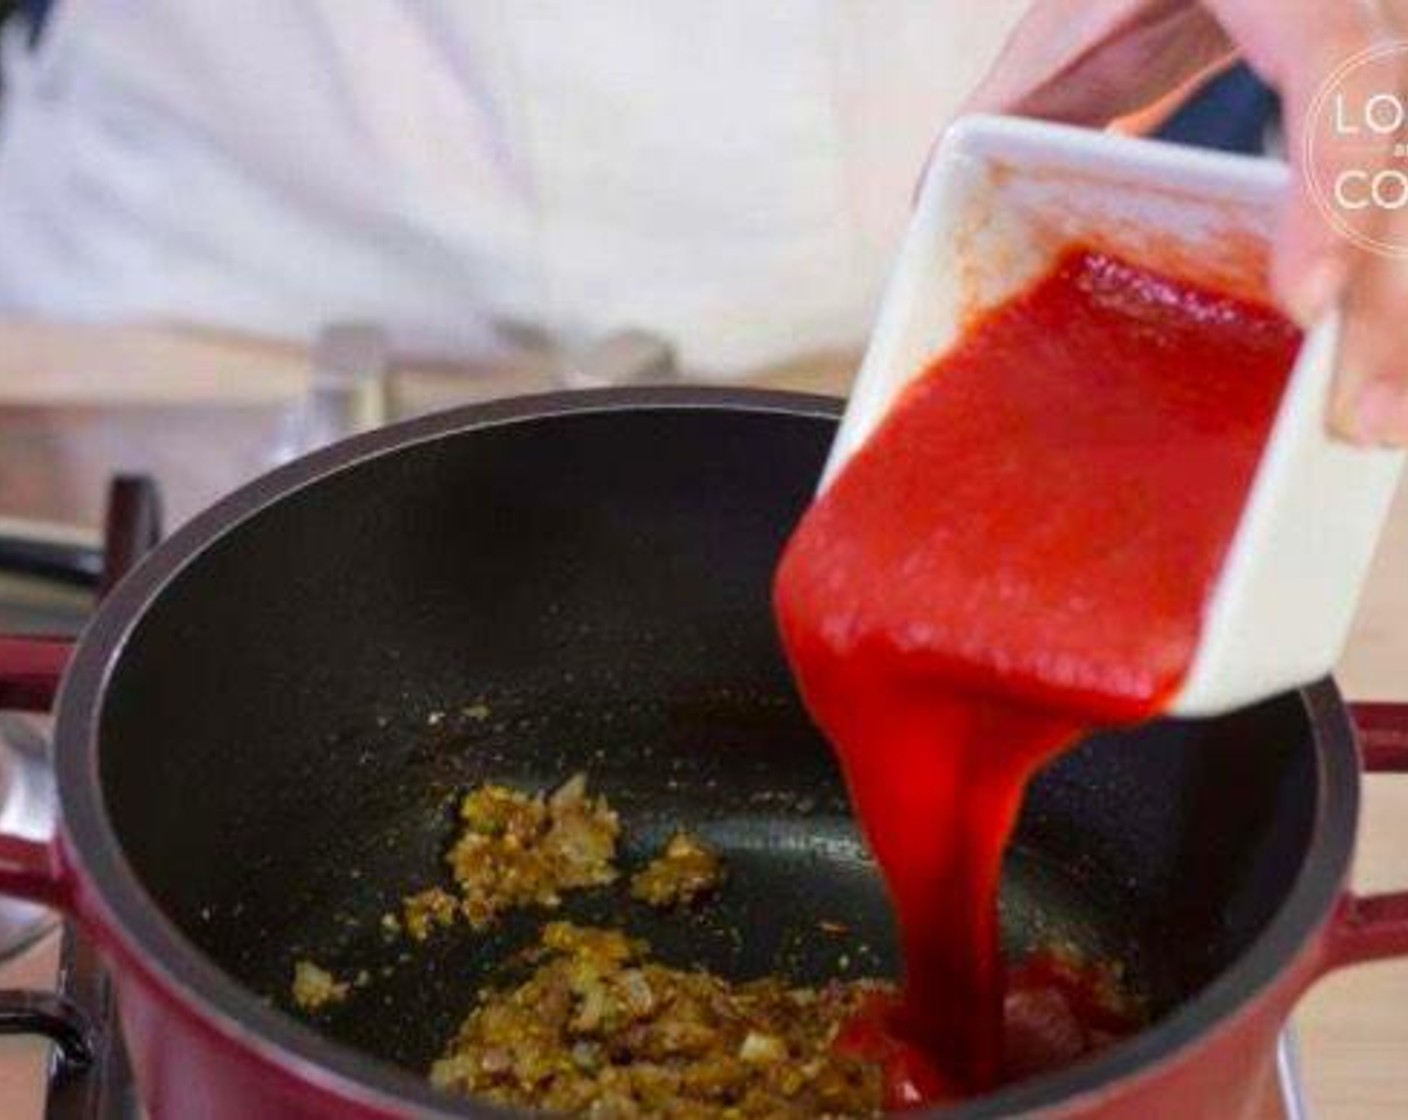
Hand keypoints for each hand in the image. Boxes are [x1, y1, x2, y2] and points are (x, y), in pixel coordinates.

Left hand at [961, 0, 1407, 446]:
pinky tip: (1364, 367)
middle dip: (1387, 295)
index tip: (1307, 301)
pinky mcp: (1379, 112)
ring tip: (1370, 417)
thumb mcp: (1073, 20)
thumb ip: (1016, 102)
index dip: (1339, 188)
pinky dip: (1379, 288)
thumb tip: (931, 204)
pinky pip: (1390, 204)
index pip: (1344, 75)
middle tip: (1360, 415)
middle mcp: (1363, 18)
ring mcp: (1384, 65)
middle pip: (1399, 158)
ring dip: (1396, 312)